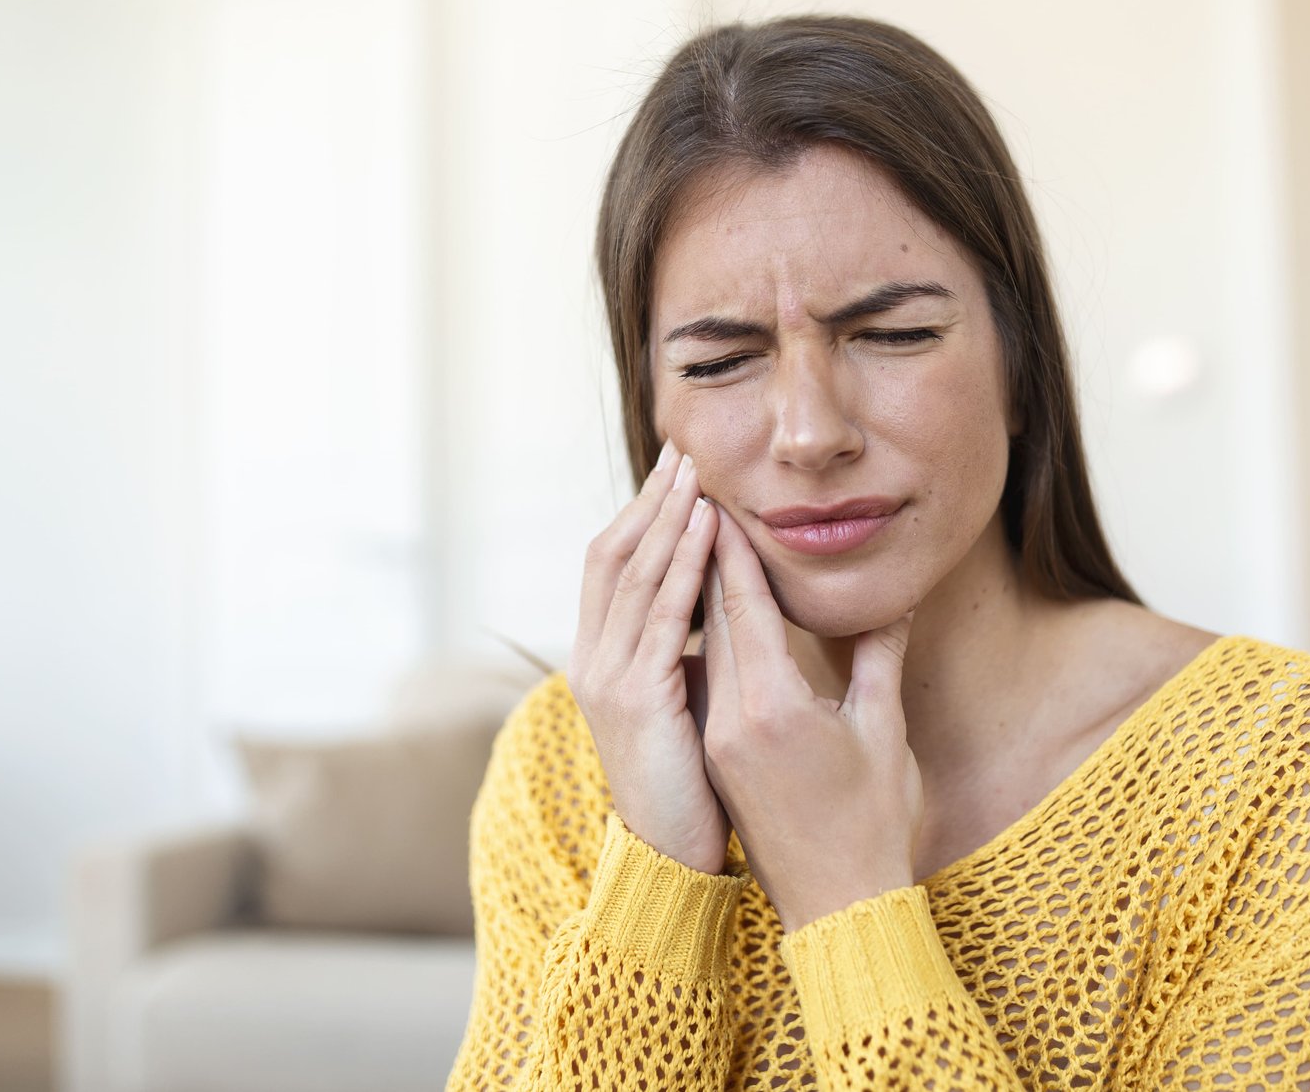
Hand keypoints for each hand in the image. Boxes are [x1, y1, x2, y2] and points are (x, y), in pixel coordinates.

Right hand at [567, 440, 731, 874]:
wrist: (674, 860)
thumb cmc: (693, 788)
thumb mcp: (686, 705)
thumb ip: (692, 655)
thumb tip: (718, 612)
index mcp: (601, 659)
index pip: (612, 564)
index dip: (641, 513)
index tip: (676, 471)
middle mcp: (592, 659)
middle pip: (613, 554)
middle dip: (650, 500)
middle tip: (684, 450)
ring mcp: (606, 677)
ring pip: (635, 574)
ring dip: (667, 518)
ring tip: (696, 473)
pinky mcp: (636, 698)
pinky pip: (661, 614)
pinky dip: (683, 564)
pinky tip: (707, 529)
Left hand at [697, 502, 922, 931]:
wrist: (837, 907)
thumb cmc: (874, 822)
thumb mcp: (883, 732)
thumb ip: (878, 659)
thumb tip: (894, 600)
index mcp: (773, 706)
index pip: (743, 609)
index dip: (731, 551)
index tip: (719, 500)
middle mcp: (732, 719)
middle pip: (712, 620)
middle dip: (707, 557)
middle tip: (698, 498)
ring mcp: (719, 740)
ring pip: (704, 649)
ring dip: (701, 594)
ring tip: (698, 540)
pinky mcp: (718, 757)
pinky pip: (706, 681)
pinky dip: (708, 638)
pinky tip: (709, 613)